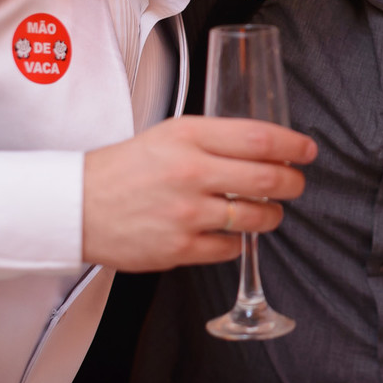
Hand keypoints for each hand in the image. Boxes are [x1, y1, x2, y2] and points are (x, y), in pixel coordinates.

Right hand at [81, 116, 317, 271]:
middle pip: (267, 178)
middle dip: (293, 183)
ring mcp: (186, 213)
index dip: (293, 145)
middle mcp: (191, 172)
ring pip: (255, 217)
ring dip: (271, 215)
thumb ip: (216, 137)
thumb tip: (265, 145)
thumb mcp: (171, 134)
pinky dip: (237, 241)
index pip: (259, 138)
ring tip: (268, 211)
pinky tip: (228, 232)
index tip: (307, 150)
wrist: (76, 205)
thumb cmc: (126, 168)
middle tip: (296, 183)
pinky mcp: (179, 248)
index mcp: (189, 136)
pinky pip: (230, 248)